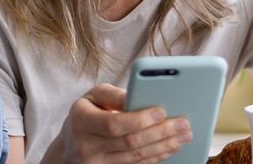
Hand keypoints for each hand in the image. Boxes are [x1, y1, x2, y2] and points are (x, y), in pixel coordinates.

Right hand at [45, 84, 192, 163]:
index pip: (114, 124)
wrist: (68, 150)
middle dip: (160, 133)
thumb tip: (141, 96)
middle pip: (130, 142)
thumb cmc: (86, 115)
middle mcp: (87, 146)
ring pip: (136, 157)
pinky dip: (157, 156)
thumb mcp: (92, 97)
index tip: (162, 111)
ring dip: (164, 146)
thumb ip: (114, 95)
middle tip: (183, 124)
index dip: (140, 120)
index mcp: (82, 121)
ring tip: (184, 135)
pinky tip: (171, 147)